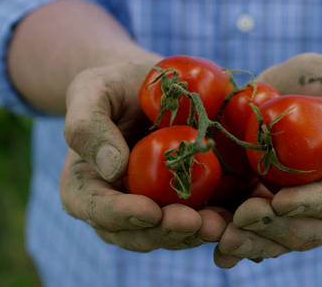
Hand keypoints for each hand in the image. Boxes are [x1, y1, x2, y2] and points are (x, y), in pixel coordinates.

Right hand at [59, 62, 226, 251]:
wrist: (148, 87)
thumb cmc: (112, 86)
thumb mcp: (91, 91)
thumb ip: (88, 126)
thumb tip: (114, 169)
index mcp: (85, 187)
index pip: (98, 210)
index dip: (123, 216)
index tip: (150, 211)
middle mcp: (118, 208)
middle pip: (138, 233)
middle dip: (166, 232)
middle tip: (193, 222)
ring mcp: (153, 209)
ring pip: (171, 235)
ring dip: (196, 235)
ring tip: (219, 225)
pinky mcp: (186, 203)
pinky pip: (200, 221)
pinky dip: (218, 223)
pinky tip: (235, 217)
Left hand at [214, 53, 321, 266]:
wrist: (301, 89)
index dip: (313, 205)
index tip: (281, 200)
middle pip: (306, 231)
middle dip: (273, 230)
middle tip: (241, 219)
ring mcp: (294, 212)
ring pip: (275, 239)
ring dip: (247, 242)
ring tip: (218, 237)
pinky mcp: (265, 207)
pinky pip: (250, 232)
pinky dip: (230, 238)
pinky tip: (209, 240)